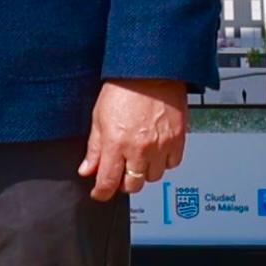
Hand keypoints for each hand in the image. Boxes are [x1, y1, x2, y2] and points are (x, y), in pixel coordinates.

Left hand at [79, 77, 187, 201]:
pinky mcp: (178, 139)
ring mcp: (161, 146)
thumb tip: (87, 169)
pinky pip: (172, 164)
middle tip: (120, 172)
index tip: (100, 193)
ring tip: (139, 158)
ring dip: (144, 172)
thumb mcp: (99, 118)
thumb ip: (94, 148)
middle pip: (133, 185)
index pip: (107, 182)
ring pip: (153, 177)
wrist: (151, 72)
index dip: (101, 193)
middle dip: (124, 183)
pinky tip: (156, 152)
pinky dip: (164, 162)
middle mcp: (139, 149)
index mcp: (116, 144)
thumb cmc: (123, 89)